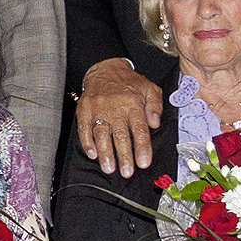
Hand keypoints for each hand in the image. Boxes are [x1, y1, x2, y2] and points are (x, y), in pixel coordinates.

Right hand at [77, 59, 166, 174]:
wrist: (104, 68)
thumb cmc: (129, 83)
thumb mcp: (149, 89)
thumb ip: (155, 106)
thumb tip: (155, 124)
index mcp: (133, 104)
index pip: (139, 129)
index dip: (142, 147)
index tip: (143, 162)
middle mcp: (115, 107)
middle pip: (120, 134)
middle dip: (124, 155)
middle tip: (126, 172)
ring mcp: (98, 109)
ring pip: (102, 133)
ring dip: (105, 152)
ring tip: (109, 168)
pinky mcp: (84, 110)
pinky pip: (84, 128)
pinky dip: (87, 142)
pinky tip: (92, 154)